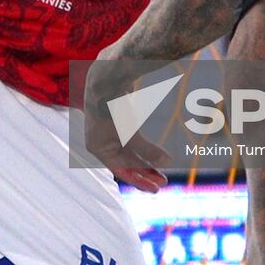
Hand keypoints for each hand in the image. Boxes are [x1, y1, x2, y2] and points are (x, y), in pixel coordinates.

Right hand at [81, 61, 171, 193]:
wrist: (108, 76)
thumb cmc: (114, 106)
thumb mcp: (131, 132)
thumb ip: (147, 149)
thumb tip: (167, 163)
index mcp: (98, 148)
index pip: (121, 170)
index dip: (140, 181)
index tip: (157, 188)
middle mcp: (101, 143)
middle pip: (126, 163)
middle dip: (145, 172)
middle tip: (164, 182)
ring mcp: (108, 133)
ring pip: (130, 153)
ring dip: (146, 162)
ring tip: (163, 171)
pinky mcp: (117, 123)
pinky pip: (132, 142)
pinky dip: (144, 149)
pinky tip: (156, 155)